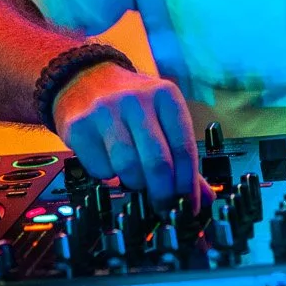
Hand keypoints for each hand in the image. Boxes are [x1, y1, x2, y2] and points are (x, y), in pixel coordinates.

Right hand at [50, 64, 203, 208]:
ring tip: (136, 180)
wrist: (86, 79)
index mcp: (166, 95)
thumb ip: (183, 155)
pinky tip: (110, 164)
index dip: (188, 185)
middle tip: (163, 207)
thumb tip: (205, 196)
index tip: (189, 206)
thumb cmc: (131, 103)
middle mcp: (137, 99)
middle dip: (163, 193)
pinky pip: (100, 169)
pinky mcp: (80, 127)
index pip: (184, 149)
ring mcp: (106, 111)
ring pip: (128, 168)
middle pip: (157, 162)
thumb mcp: (162, 116)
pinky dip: (108, 176)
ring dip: (135, 184)